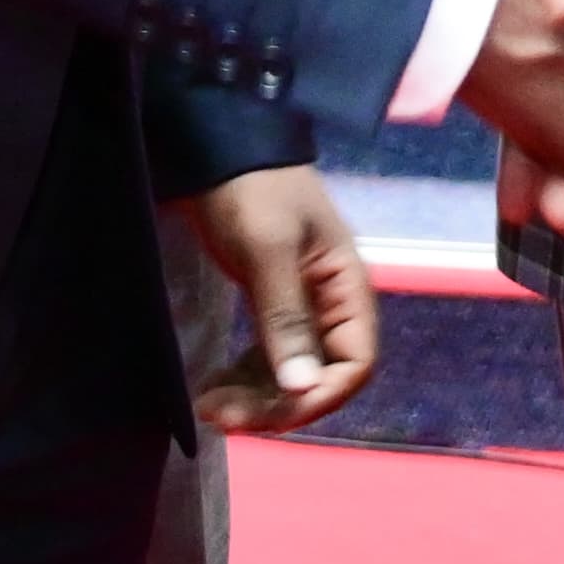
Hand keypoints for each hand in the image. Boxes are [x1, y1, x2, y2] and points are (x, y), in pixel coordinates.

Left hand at [179, 164, 377, 434]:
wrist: (221, 149)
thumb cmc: (253, 192)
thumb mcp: (269, 250)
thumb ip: (286, 318)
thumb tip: (301, 388)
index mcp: (348, 289)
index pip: (355, 364)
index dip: (318, 396)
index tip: (269, 411)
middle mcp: (332, 306)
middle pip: (320, 378)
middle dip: (276, 404)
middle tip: (220, 413)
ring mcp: (302, 308)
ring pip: (292, 375)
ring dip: (256, 399)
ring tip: (209, 404)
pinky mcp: (273, 307)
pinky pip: (270, 360)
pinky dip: (245, 381)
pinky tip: (214, 387)